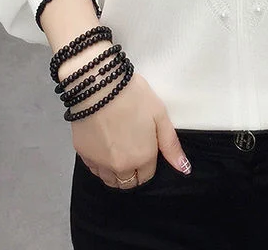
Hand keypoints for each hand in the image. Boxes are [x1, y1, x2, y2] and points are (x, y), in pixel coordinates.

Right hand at [60, 47, 190, 189]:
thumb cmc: (134, 97)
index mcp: (142, 158)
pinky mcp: (83, 154)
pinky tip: (103, 145)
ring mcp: (99, 162)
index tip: (145, 149)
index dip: (148, 165)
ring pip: (109, 179)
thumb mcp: (160, 116)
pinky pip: (93, 169)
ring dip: (115, 172)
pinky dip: (99, 163)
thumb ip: (171, 145)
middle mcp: (120, 167)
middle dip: (132, 173)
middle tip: (132, 149)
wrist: (100, 85)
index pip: (146, 177)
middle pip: (127, 183)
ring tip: (117, 149)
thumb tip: (184, 169)